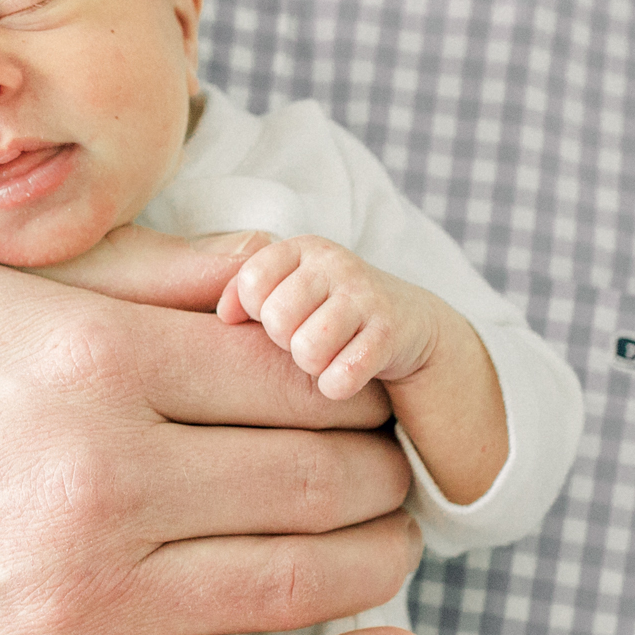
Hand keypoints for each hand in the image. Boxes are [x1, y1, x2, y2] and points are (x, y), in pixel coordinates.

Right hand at [0, 261, 425, 634]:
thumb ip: (138, 281)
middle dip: (384, 473)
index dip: (358, 387)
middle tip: (401, 474)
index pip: (293, 373)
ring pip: (301, 580)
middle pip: (317, 474)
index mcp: (88, 363)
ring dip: (379, 561)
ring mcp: (87, 598)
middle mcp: (101, 480)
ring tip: (395, 545)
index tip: (374, 399)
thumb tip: (277, 275)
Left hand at [218, 236, 456, 402]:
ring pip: (307, 349)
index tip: (276, 318)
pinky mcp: (390, 334)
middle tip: (303, 340)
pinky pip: (342, 376)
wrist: (408, 322)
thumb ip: (244, 293)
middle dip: (283, 341)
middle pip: (276, 318)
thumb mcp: (287, 288)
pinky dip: (336, 386)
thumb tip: (225, 316)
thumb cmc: (328, 308)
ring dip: (310, 366)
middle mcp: (335, 264)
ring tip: (323, 357)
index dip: (255, 311)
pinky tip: (343, 376)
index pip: (252, 282)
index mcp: (303, 248)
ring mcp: (366, 297)